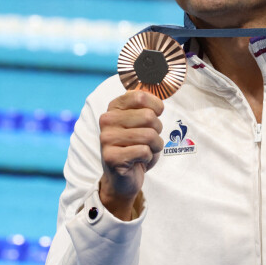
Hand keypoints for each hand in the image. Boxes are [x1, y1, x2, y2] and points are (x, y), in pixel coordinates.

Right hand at [99, 91, 163, 219]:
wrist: (122, 178)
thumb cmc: (136, 147)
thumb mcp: (141, 122)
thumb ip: (146, 105)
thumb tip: (158, 86)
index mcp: (114, 107)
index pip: (140, 96)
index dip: (156, 106)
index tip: (156, 115)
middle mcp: (107, 120)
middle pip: (149, 117)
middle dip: (157, 131)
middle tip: (149, 140)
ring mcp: (107, 139)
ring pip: (149, 135)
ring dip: (155, 146)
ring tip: (145, 150)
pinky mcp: (112, 157)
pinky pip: (144, 151)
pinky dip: (148, 158)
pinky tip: (139, 160)